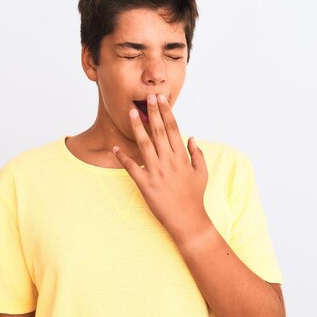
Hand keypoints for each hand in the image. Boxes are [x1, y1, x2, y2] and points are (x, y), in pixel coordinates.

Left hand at [113, 94, 210, 245]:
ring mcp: (156, 172)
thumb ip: (197, 154)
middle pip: (159, 132)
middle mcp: (169, 161)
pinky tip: (115, 148)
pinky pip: (131, 169)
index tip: (161, 99)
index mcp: (181, 157)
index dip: (166, 112)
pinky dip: (122, 158)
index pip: (173, 129)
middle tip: (148, 97)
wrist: (188, 220)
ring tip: (131, 112)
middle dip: (153, 113)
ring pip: (144, 145)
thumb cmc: (194, 196)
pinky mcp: (145, 185)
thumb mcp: (201, 173)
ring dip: (137, 127)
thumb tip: (191, 137)